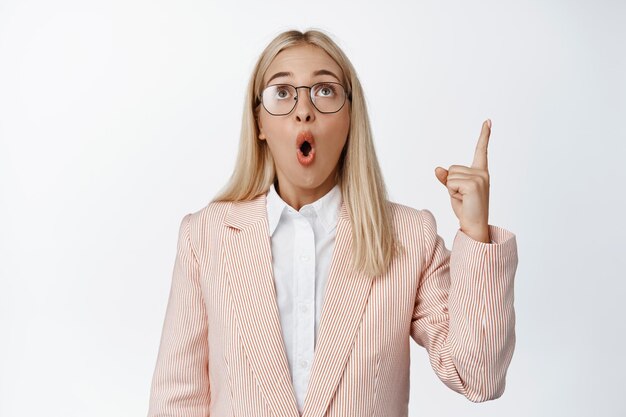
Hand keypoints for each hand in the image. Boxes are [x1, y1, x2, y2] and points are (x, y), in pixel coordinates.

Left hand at [435, 119, 490, 242]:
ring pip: (450, 176)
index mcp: (481, 172)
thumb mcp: (454, 191)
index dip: (484, 135)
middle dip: (451, 184)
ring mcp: (479, 178)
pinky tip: (463, 200)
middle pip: (452, 169)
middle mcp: (482, 173)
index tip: (487, 121)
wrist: (474, 226)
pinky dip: (452, 193)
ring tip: (463, 199)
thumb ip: (447, 178)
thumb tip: (437, 169)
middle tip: (462, 197)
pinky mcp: (474, 184)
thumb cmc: (466, 209)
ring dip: (451, 190)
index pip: (481, 150)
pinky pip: (450, 183)